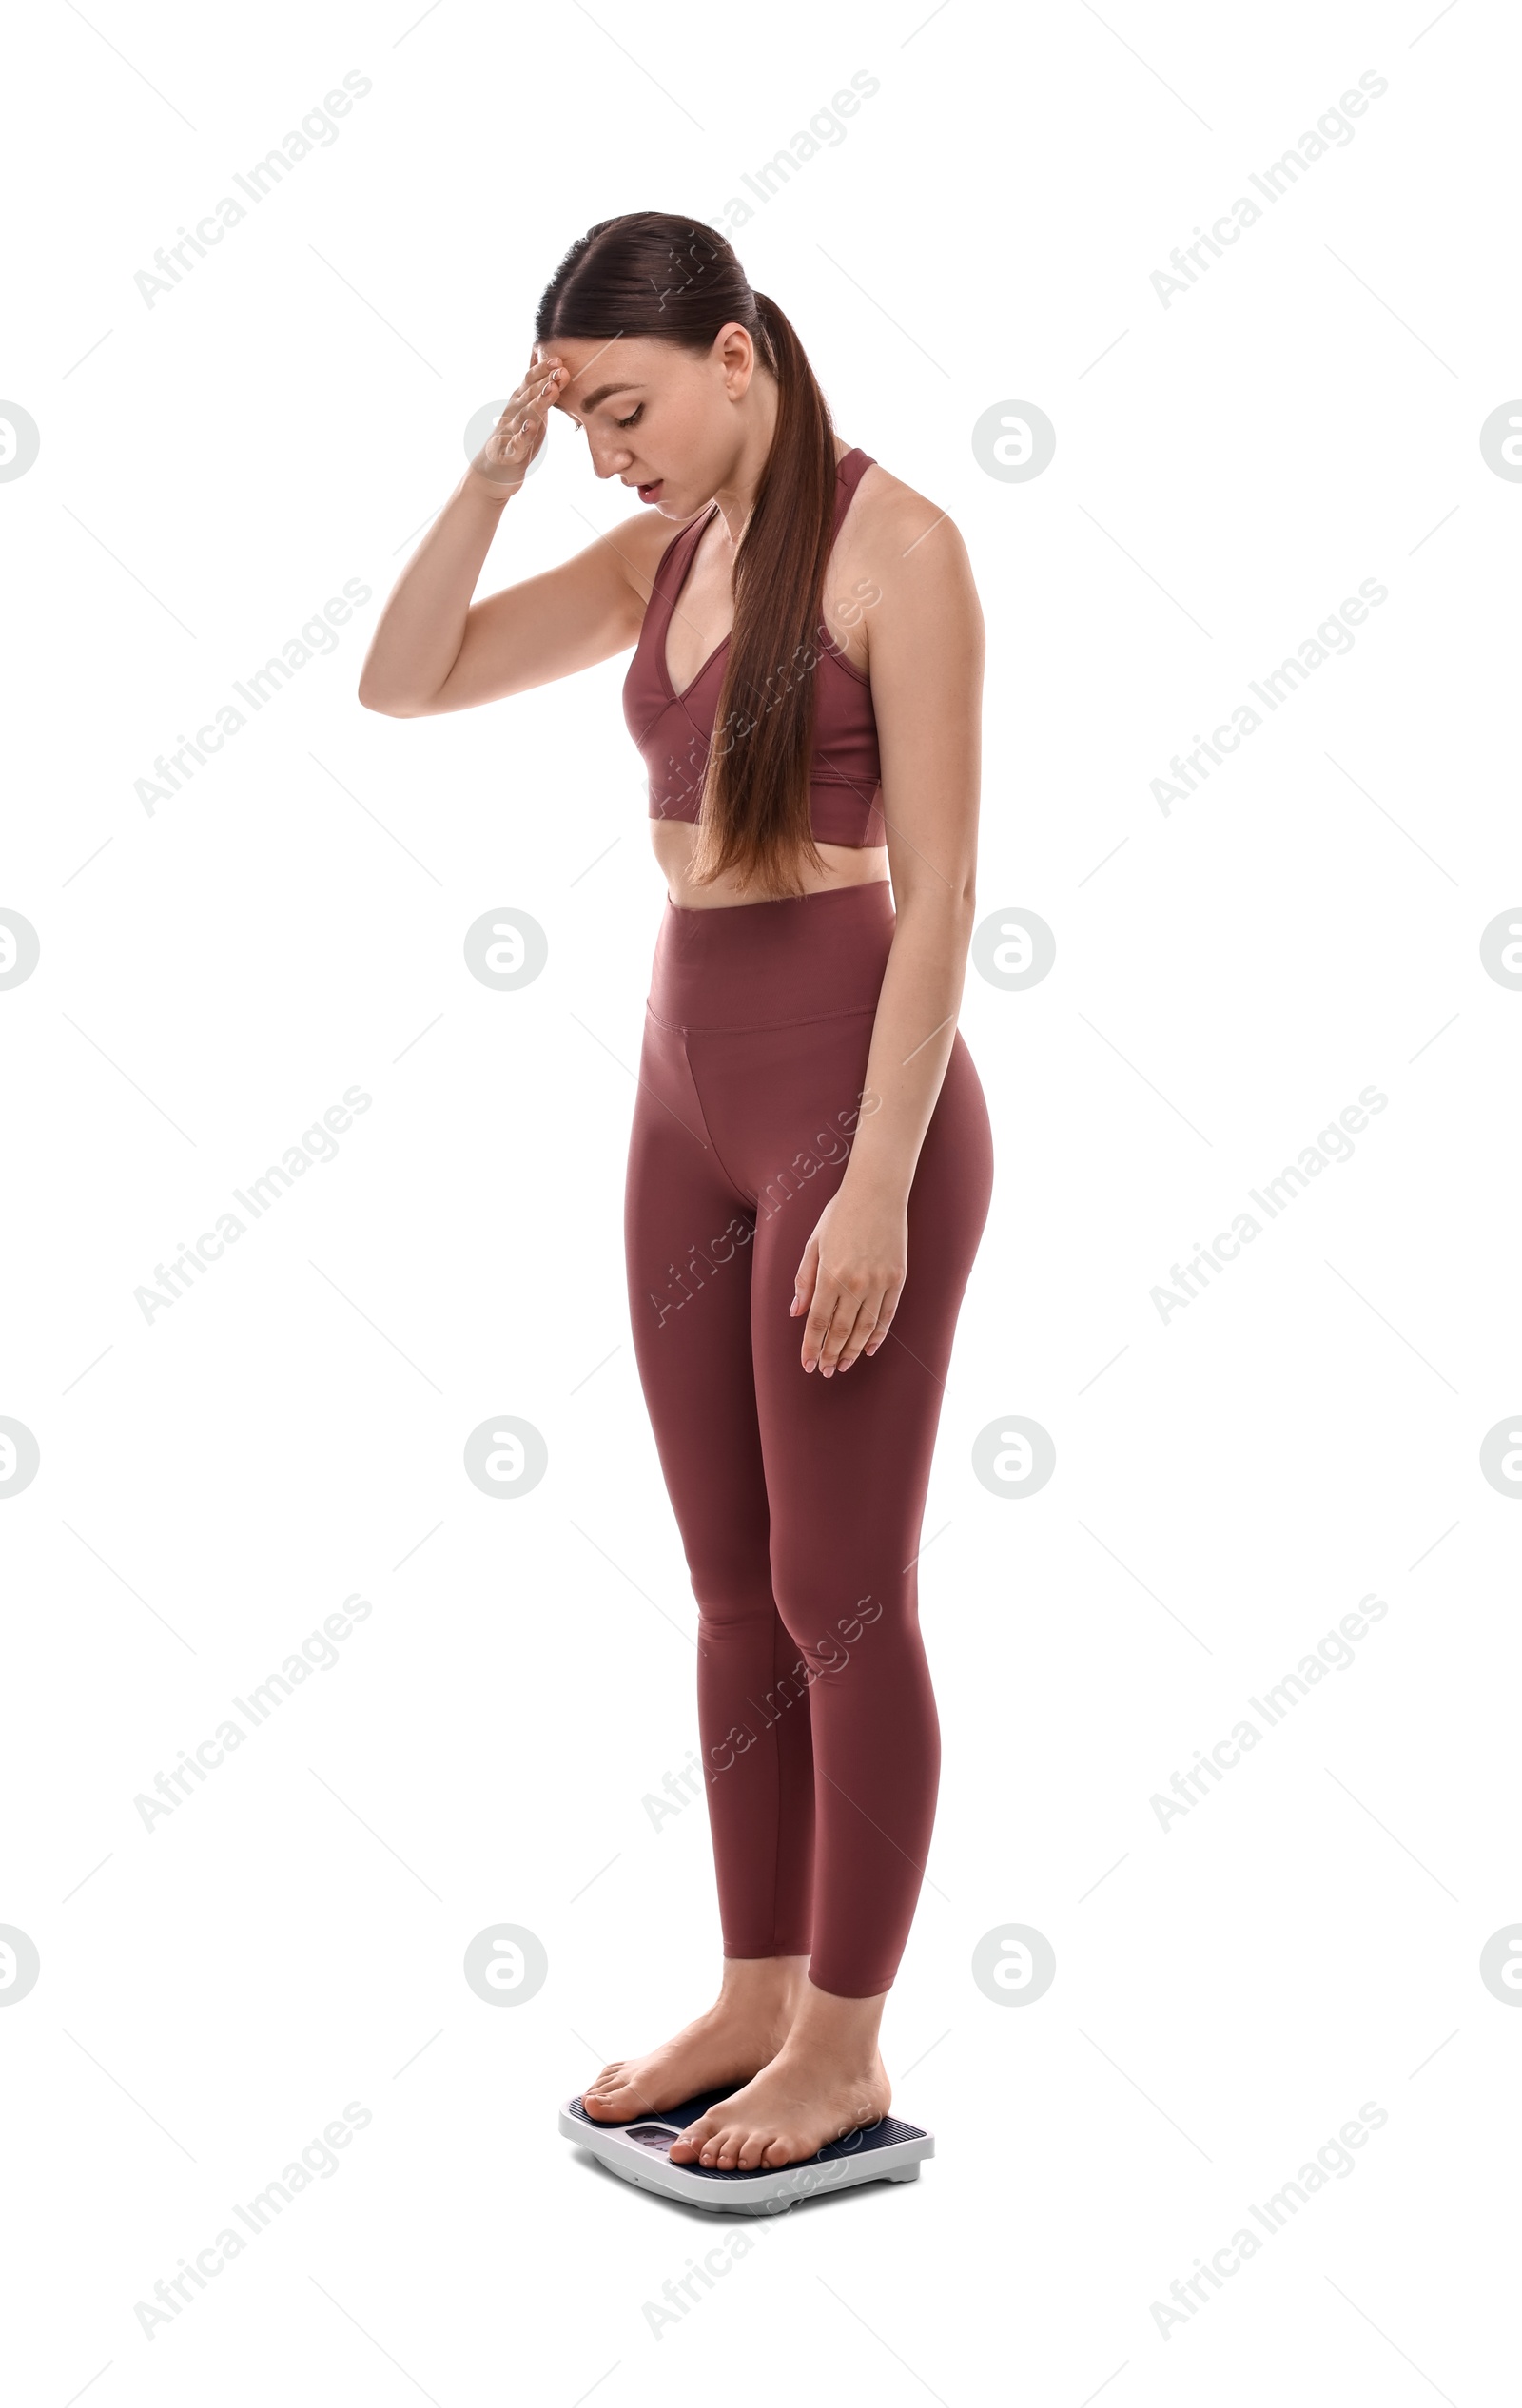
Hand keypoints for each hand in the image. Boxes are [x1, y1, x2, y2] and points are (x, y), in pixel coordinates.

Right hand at [468, 348, 565, 497]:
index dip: (542, 370)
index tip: (558, 359)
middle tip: (561, 370)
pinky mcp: (509, 455)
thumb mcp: (529, 412)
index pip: (529, 382)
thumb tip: (551, 368)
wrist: (492, 473)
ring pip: (525, 415)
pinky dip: (523, 436)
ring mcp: (510, 434)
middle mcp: (512, 414)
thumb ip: (540, 392)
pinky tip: (530, 427)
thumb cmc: (515, 439)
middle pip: (529, 395)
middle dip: (545, 382)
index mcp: (518, 403)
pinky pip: (517, 444)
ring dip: (538, 403)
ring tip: (551, 391)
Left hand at [791, 1183, 907, 1375]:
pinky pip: (887, 1315)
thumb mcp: (813, 1244)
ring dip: (853, 1350)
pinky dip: (878, 1335)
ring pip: (865, 1328)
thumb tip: (795, 1312)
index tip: (807, 1364)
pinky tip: (868, 1348)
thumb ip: (804, 1280)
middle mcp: (855, 1283)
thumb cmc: (839, 1214)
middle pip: (840, 1331)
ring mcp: (879, 1282)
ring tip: (844, 1365)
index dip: (811, 1347)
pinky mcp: (897, 1278)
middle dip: (831, 1355)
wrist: (877, 1191)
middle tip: (826, 1371)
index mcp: (830, 1275)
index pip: (817, 1323)